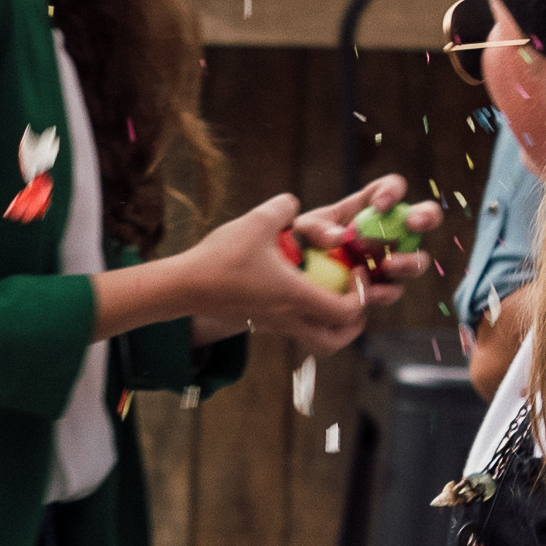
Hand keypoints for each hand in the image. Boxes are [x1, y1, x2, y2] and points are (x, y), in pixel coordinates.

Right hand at [177, 195, 369, 354]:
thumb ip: (283, 207)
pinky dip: (308, 318)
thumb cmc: (221, 256)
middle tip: (357, 299)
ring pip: (315, 341)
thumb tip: (293, 204)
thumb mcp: (257, 221)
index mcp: (296, 297)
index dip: (361, 295)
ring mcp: (273, 325)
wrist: (183, 286)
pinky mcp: (259, 323)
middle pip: (334, 341)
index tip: (355, 270)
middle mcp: (288, 318)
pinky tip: (299, 290)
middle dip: (354, 325)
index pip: (346, 311)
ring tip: (333, 297)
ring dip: (332, 326)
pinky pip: (294, 330)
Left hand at [292, 174, 443, 298]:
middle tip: (414, 224)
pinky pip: (393, 290)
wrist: (298, 281)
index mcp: (369, 207)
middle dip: (426, 217)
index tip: (380, 206)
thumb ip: (315, 228)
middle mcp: (389, 232)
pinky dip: (385, 293)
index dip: (393, 192)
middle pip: (423, 218)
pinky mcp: (382, 288)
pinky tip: (371, 294)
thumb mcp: (303, 229)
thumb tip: (338, 238)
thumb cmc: (304, 242)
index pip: (392, 188)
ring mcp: (390, 261)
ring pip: (417, 260)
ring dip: (409, 262)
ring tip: (391, 265)